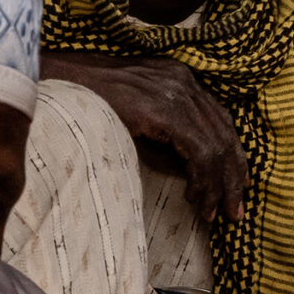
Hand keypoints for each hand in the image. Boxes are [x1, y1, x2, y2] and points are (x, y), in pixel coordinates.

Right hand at [41, 50, 248, 224]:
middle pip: (225, 133)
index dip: (233, 156)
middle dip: (232, 177)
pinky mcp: (165, 109)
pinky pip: (199, 150)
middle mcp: (184, 81)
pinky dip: (202, 179)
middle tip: (235, 212)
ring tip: (214, 214)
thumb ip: (168, 143)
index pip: (220, 121)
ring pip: (216, 145)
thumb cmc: (88, 105)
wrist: (56, 85)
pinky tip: (196, 199)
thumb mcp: (137, 122)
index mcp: (181, 79)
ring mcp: (176, 92)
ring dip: (218, 185)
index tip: (237, 186)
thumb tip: (195, 177)